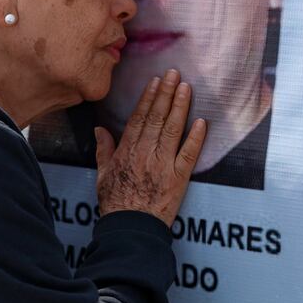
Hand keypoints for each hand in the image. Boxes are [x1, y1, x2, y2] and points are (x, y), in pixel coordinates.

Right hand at [95, 69, 205, 225]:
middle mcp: (145, 153)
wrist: (130, 228)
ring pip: (173, 130)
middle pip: (157, 118)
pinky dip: (195, 138)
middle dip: (166, 93)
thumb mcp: (102, 175)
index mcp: (127, 151)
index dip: (148, 98)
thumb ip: (104, 150)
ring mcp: (163, 165)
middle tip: (174, 74)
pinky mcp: (178, 178)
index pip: (139, 118)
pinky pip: (188, 154)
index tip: (155, 82)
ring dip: (180, 107)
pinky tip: (202, 121)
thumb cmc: (115, 203)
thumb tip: (100, 130)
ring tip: (186, 87)